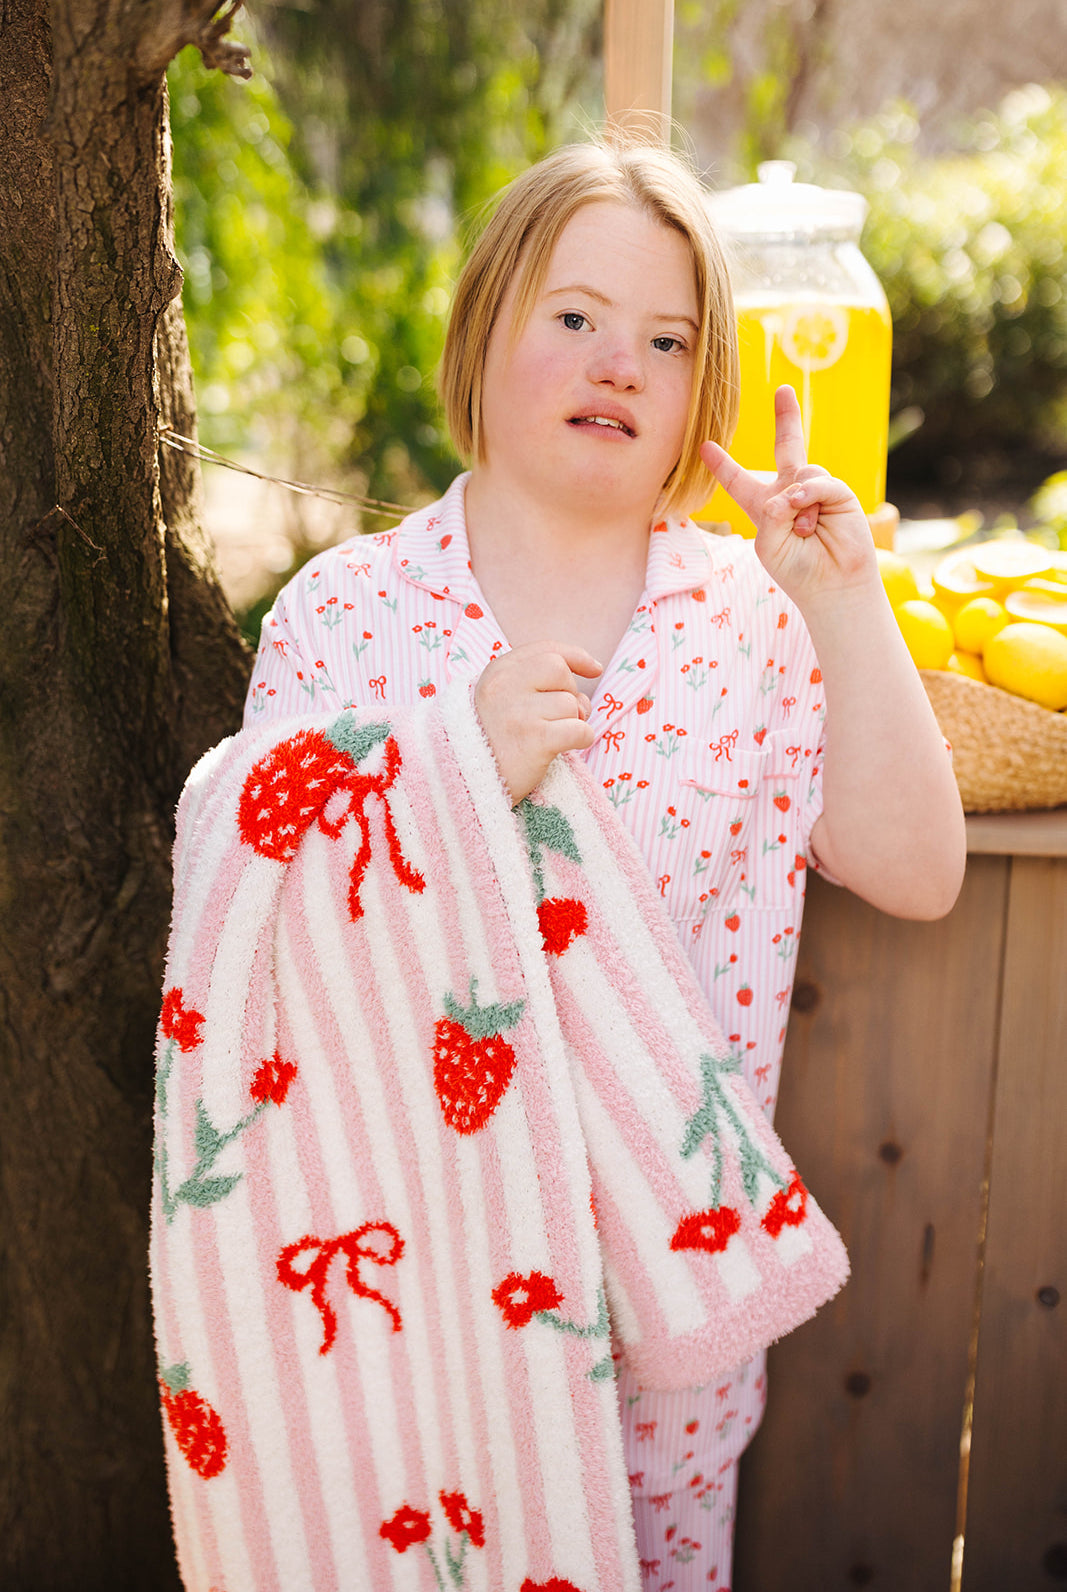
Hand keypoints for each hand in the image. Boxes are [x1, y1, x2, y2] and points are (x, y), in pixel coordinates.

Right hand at [474, 642, 601, 804]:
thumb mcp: (499, 698)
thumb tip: (593, 668)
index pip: (546, 650)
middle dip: (570, 694)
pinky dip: (582, 738)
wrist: (464, 782)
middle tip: (557, 717)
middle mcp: (505, 687)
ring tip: (552, 737)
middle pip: (561, 672)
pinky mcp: (534, 740)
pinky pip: (579, 729)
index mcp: (497, 672)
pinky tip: (566, 748)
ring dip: (572, 722)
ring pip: (571, 704)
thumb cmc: (490, 740)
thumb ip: (533, 678)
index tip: (594, 669)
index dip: (575, 657)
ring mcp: (519, 713)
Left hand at [700, 385, 877, 614]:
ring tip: (803, 531)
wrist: (831, 585)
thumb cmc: (796, 570)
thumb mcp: (768, 542)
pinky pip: (817, 481)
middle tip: (783, 390)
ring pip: (798, 473)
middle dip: (787, 418)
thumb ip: (770, 511)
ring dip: (795, 505)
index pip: (740, 482)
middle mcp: (791, 494)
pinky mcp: (838, 494)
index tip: (705, 446)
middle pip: (788, 447)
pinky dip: (808, 497)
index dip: (723, 465)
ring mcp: (816, 491)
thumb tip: (792, 488)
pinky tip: (809, 518)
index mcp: (765, 508)